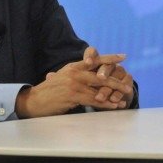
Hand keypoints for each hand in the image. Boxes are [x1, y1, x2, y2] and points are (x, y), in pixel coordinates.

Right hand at [15, 48, 131, 117]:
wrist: (34, 100)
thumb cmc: (49, 91)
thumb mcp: (61, 77)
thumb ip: (74, 74)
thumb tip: (85, 70)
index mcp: (73, 66)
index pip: (94, 60)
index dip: (109, 58)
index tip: (123, 57)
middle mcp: (75, 72)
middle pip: (101, 74)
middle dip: (116, 79)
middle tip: (128, 83)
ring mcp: (74, 83)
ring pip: (99, 88)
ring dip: (113, 94)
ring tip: (124, 98)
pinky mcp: (73, 95)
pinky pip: (93, 99)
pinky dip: (105, 103)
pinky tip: (113, 105)